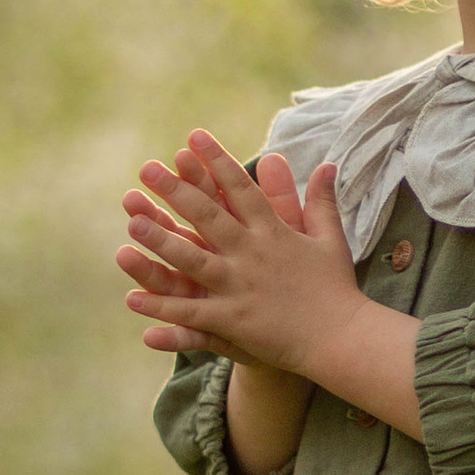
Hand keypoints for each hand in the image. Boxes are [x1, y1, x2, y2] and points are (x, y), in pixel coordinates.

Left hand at [116, 133, 352, 370]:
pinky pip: (191, 313)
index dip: (216, 161)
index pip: (241, 188)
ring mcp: (240, 288)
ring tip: (132, 220)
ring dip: (161, 240)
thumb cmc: (335, 288)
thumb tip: (328, 163)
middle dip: (176, 190)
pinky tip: (132, 298)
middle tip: (147, 168)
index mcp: (273, 232)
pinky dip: (162, 308)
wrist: (343, 338)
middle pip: (208, 216)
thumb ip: (321, 201)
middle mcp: (253, 255)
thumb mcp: (330, 239)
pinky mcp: (233, 321)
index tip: (194, 137)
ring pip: (193, 259)